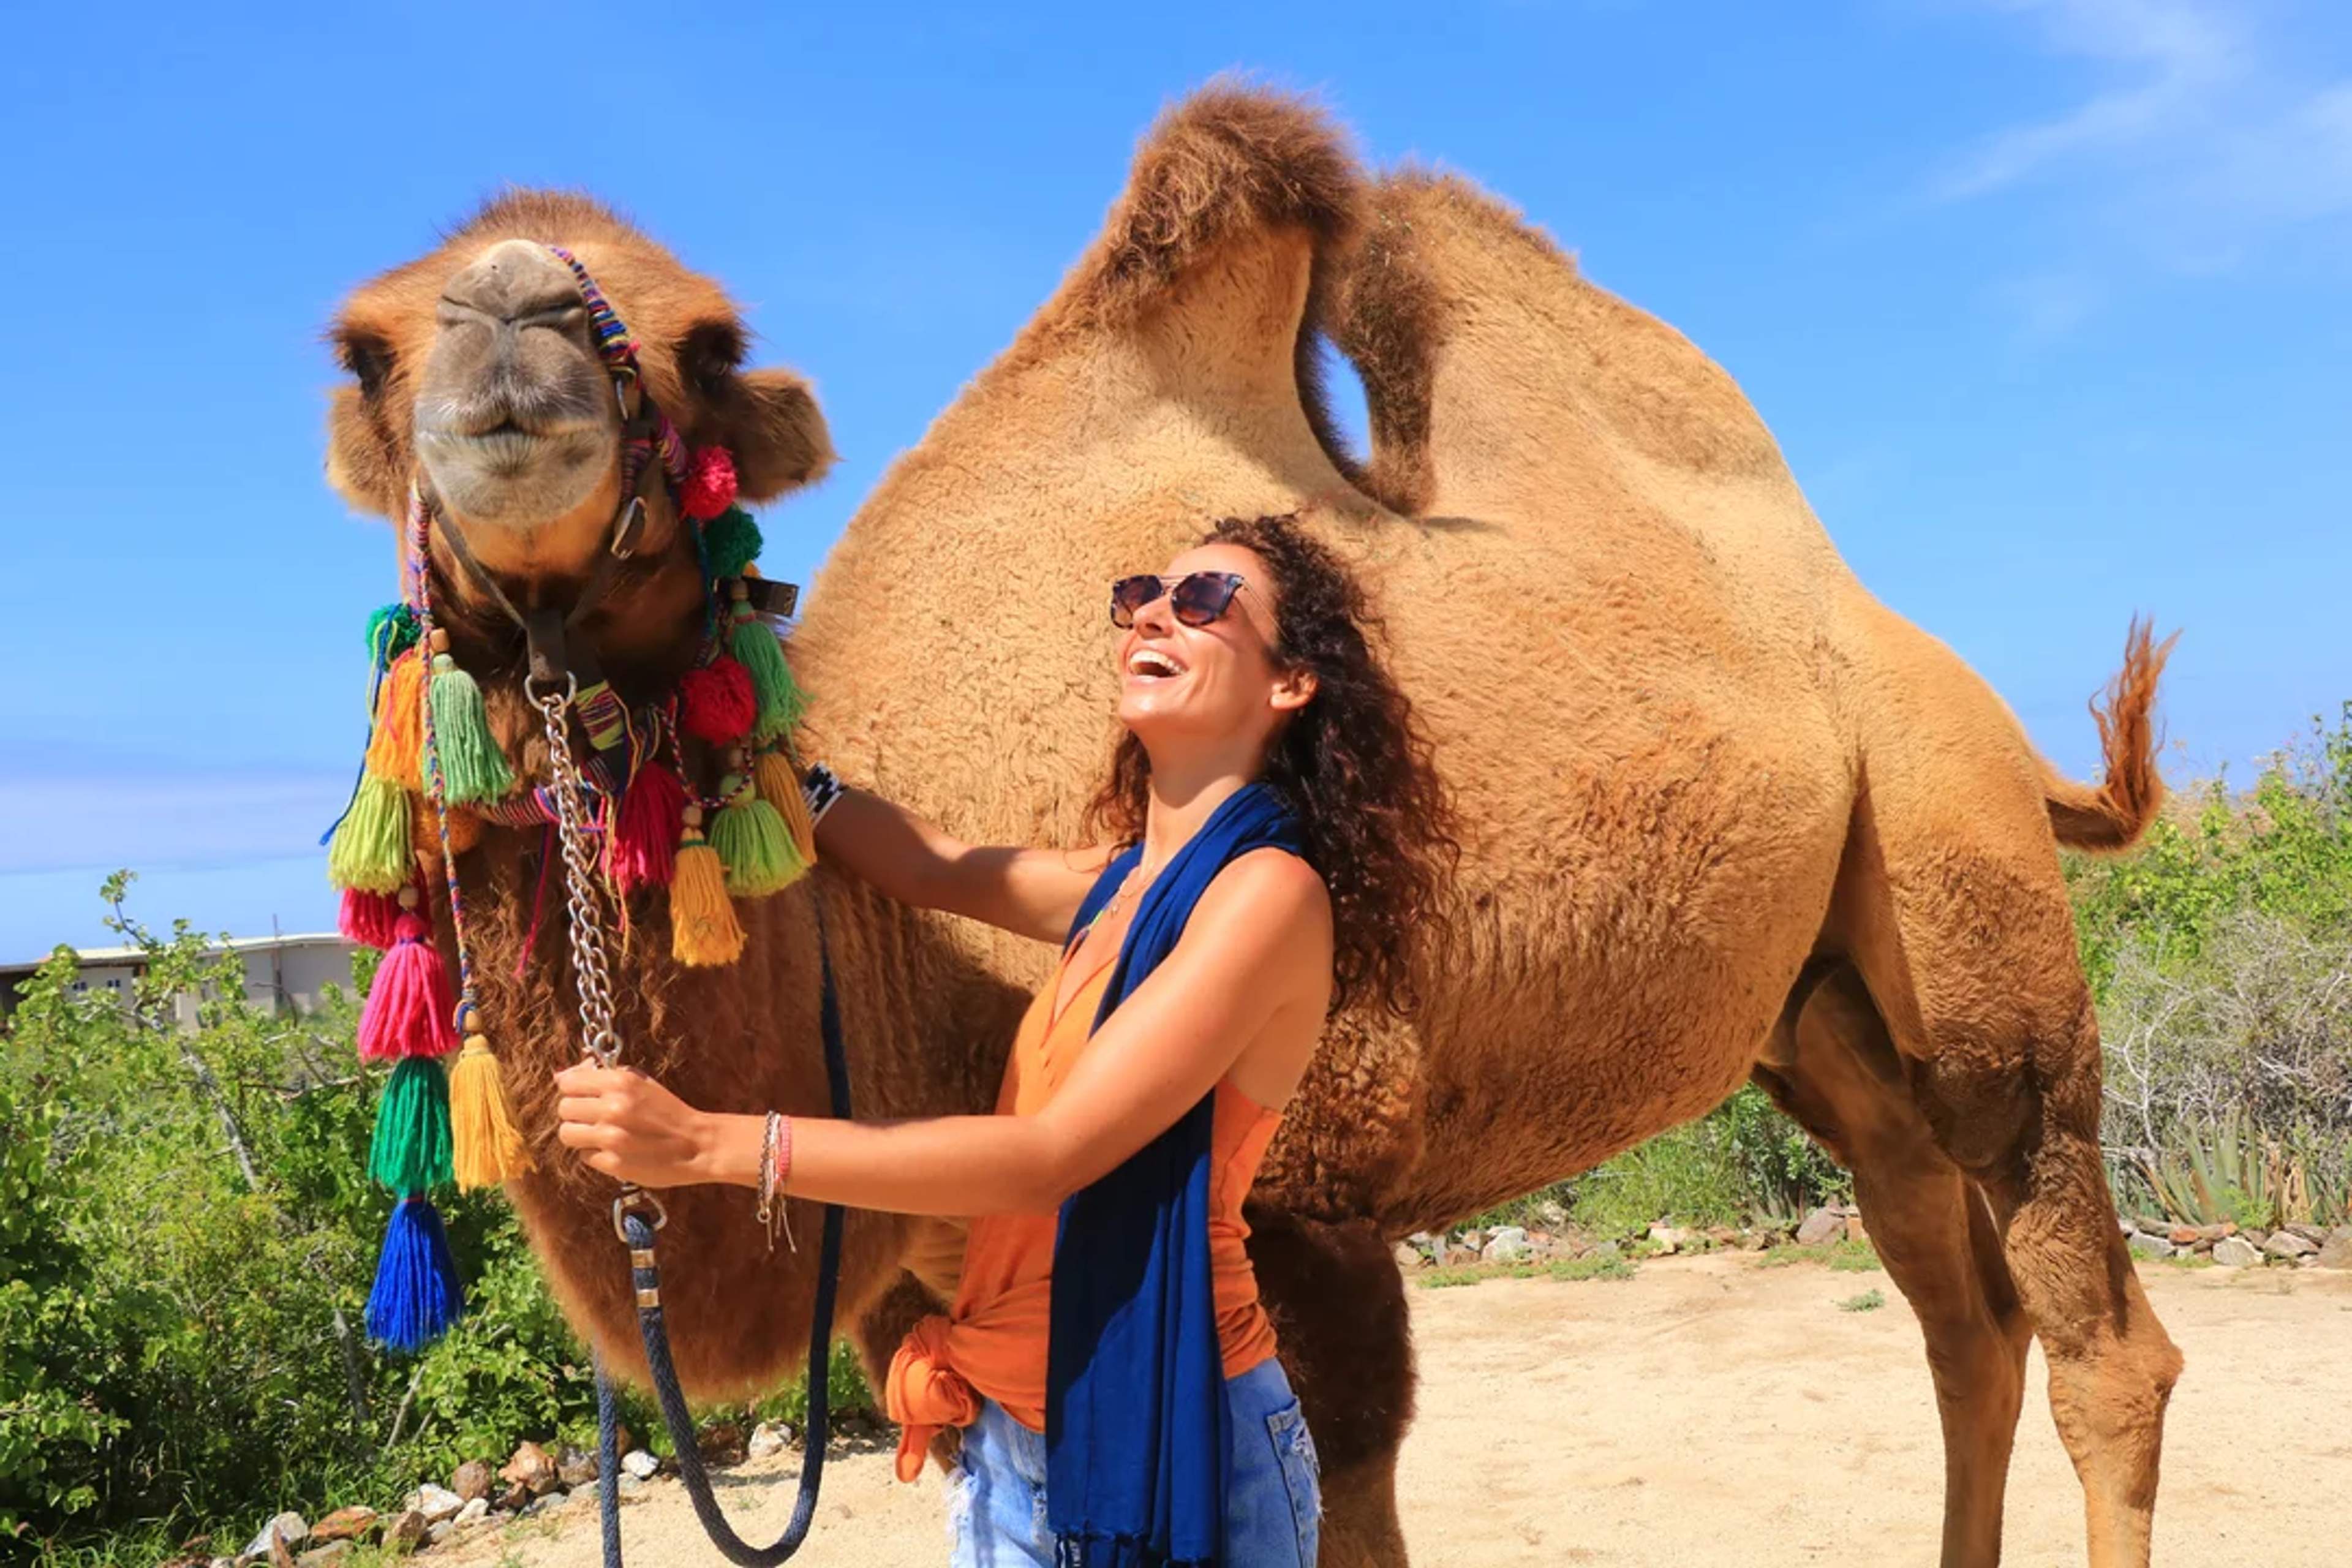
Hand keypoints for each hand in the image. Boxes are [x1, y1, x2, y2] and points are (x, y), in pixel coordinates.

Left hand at [553, 1060, 715, 1188]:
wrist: (696, 1145)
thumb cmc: (667, 1111)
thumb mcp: (640, 1083)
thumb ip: (601, 1077)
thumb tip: (559, 1076)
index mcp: (620, 1082)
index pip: (568, 1082)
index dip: (574, 1090)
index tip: (586, 1097)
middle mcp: (613, 1108)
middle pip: (564, 1109)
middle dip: (577, 1114)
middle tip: (596, 1119)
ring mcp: (611, 1137)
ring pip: (567, 1134)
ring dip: (580, 1135)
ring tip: (601, 1136)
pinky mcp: (613, 1163)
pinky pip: (584, 1156)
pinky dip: (595, 1154)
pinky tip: (614, 1150)